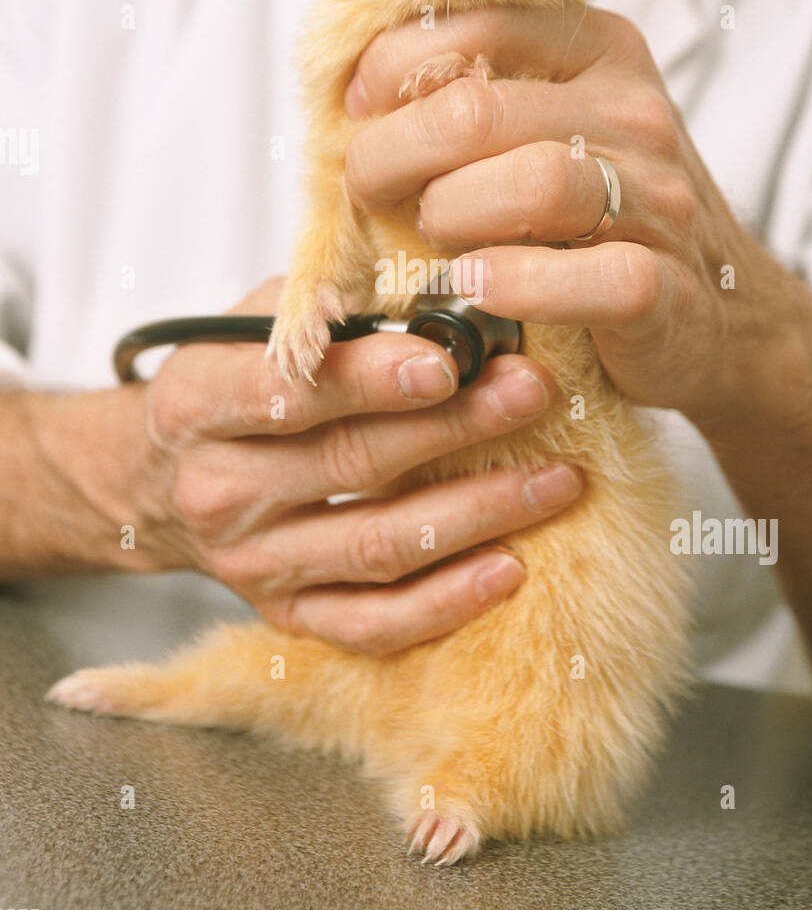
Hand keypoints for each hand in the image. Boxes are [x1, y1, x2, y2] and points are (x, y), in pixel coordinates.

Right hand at [141, 278, 582, 652]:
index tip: (449, 360)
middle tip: (532, 393)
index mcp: (198, 403)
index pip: (287, 393)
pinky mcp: (286, 616)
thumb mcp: (249, 325)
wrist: (158, 482)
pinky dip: (444, 602)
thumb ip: (323, 305)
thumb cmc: (229, 383)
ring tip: (555, 479)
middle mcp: (218, 490)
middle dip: (454, 428)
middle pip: (349, 463)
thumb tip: (428, 285)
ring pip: (375, 547)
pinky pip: (372, 624)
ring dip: (475, 513)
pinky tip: (510, 569)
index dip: (370, 379)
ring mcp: (252, 563)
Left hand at [345, 4, 776, 420]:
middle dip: (393, 154)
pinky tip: (476, 287)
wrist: (718, 313)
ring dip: (450, 215)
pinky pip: (591, 276)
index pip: (475, 24)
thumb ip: (477, 96)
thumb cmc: (599, 218)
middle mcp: (633, 111)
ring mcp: (658, 198)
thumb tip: (357, 89)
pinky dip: (517, 284)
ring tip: (430, 241)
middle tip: (369, 190)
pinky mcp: (667, 287)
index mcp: (596, 50)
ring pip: (537, 182)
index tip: (359, 112)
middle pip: (481, 112)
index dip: (390, 68)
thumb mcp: (549, 129)